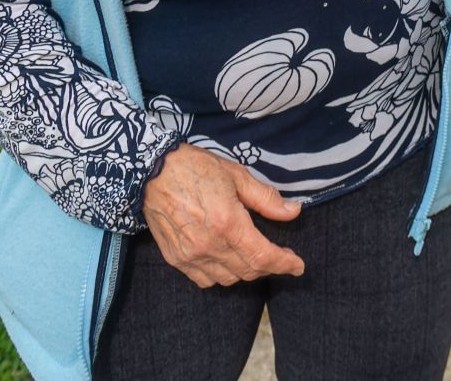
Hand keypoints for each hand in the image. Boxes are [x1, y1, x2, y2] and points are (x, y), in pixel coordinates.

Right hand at [141, 144, 303, 287]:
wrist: (152, 173)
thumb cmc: (197, 169)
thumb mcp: (238, 176)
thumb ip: (267, 199)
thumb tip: (293, 212)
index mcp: (228, 223)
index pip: (263, 257)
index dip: (285, 264)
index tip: (299, 266)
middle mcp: (209, 245)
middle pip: (248, 271)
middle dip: (270, 266)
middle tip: (280, 255)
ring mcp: (190, 255)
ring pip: (228, 279)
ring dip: (247, 272)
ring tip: (255, 256)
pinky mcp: (175, 259)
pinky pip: (204, 280)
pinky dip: (222, 276)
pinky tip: (228, 261)